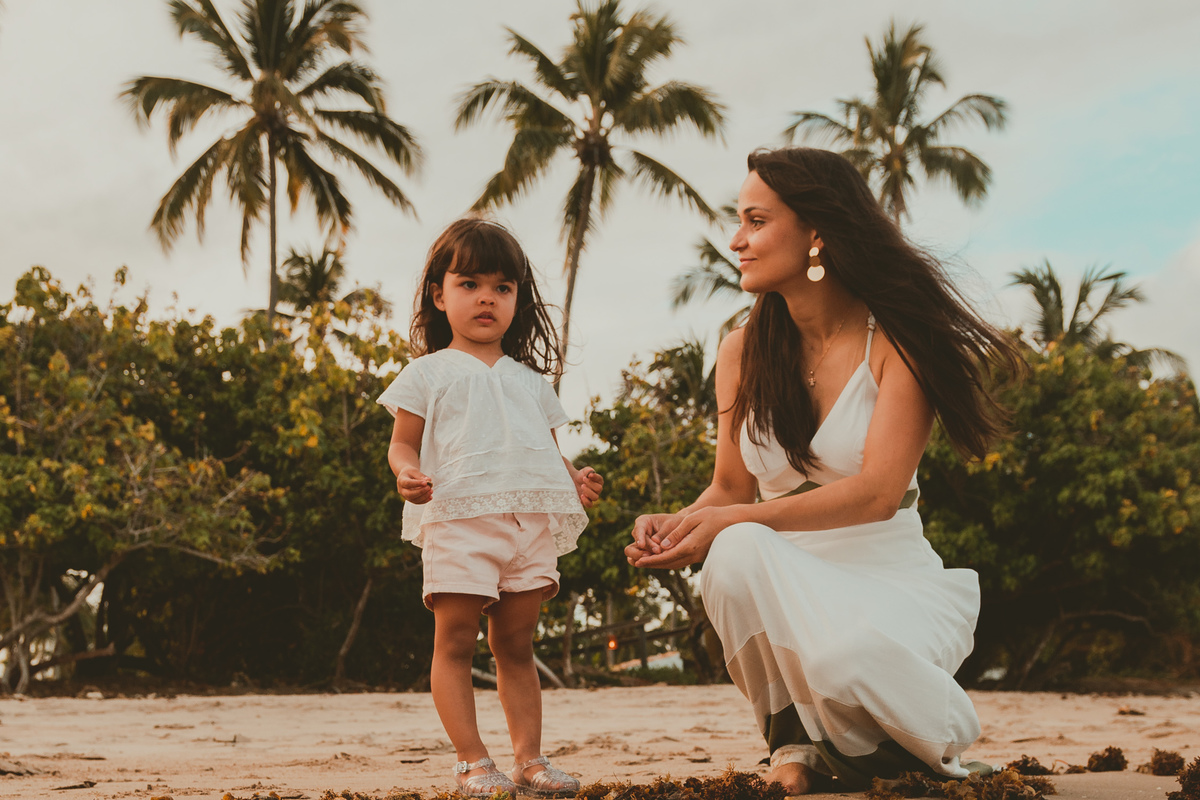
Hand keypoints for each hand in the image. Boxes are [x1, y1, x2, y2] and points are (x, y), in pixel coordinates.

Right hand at [396, 466, 431, 503]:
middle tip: (429, 488)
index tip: (426, 483)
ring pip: (414, 500)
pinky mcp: (409, 499)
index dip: (417, 483)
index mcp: (401, 480)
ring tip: (431, 491)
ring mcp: (405, 496)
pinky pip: (416, 502)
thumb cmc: (410, 473)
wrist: (406, 476)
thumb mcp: (415, 471)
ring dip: (424, 497)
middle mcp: (401, 490)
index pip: (408, 483)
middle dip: (420, 492)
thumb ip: (421, 476)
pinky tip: (430, 497)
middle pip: (409, 494)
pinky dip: (424, 500)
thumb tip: (429, 480)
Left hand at [573, 466, 603, 507]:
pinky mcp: (587, 502)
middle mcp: (597, 490)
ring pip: (595, 497)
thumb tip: (591, 472)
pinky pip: (590, 505)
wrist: (572, 481)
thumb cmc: (580, 476)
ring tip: (582, 486)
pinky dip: (586, 501)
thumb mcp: (584, 471)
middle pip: (599, 489)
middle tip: (583, 479)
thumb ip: (588, 470)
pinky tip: (582, 495)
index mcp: (598, 481)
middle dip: (591, 484)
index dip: (595, 477)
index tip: (589, 475)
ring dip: (588, 492)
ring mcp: (592, 497)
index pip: (600, 479)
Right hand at [624, 513, 683, 566]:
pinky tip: (655, 563)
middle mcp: (639, 534)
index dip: (639, 538)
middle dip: (639, 553)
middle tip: (655, 553)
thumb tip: (655, 541)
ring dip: (642, 559)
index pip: (638, 529)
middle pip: (631, 547)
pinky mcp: (645, 554)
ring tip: (656, 559)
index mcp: (643, 522)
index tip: (642, 545)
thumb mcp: (672, 525)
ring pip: (633, 556)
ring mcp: (641, 546)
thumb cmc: (676, 524)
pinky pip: (640, 562)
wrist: (682, 530)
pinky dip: (646, 563)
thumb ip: (663, 533)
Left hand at [628, 506, 745, 569]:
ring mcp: (697, 557)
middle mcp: (693, 555)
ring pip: (675, 563)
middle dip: (652, 564)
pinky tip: (662, 557)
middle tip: (636, 563)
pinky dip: (669, 561)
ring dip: (660, 563)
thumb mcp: (693, 519)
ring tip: (646, 562)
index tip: (638, 562)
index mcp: (690, 546)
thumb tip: (663, 546)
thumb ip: (677, 533)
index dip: (651, 560)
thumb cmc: (713, 517)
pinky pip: (681, 561)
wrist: (733, 522)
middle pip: (668, 563)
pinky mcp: (699, 555)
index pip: (666, 556)